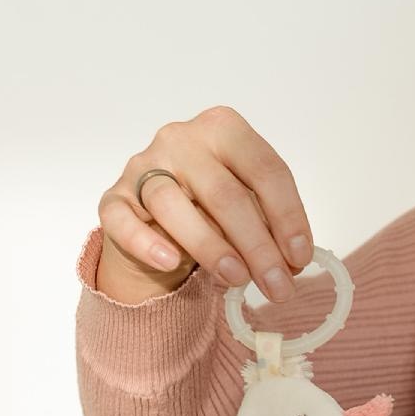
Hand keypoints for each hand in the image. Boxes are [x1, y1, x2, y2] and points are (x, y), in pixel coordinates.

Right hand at [97, 105, 314, 302]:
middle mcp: (182, 139)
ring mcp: (143, 166)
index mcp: (225, 130)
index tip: (300, 258)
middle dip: (258, 246)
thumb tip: (291, 263)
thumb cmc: (213, 209)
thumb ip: (270, 227)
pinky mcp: (114, 198)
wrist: (158, 219)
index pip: (266, 170)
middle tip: (278, 285)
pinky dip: (146, 243)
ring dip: (211, 247)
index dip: (288, 218)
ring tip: (237, 279)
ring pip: (173, 204)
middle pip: (225, 193)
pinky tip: (171, 263)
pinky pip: (123, 220)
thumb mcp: (250, 208)